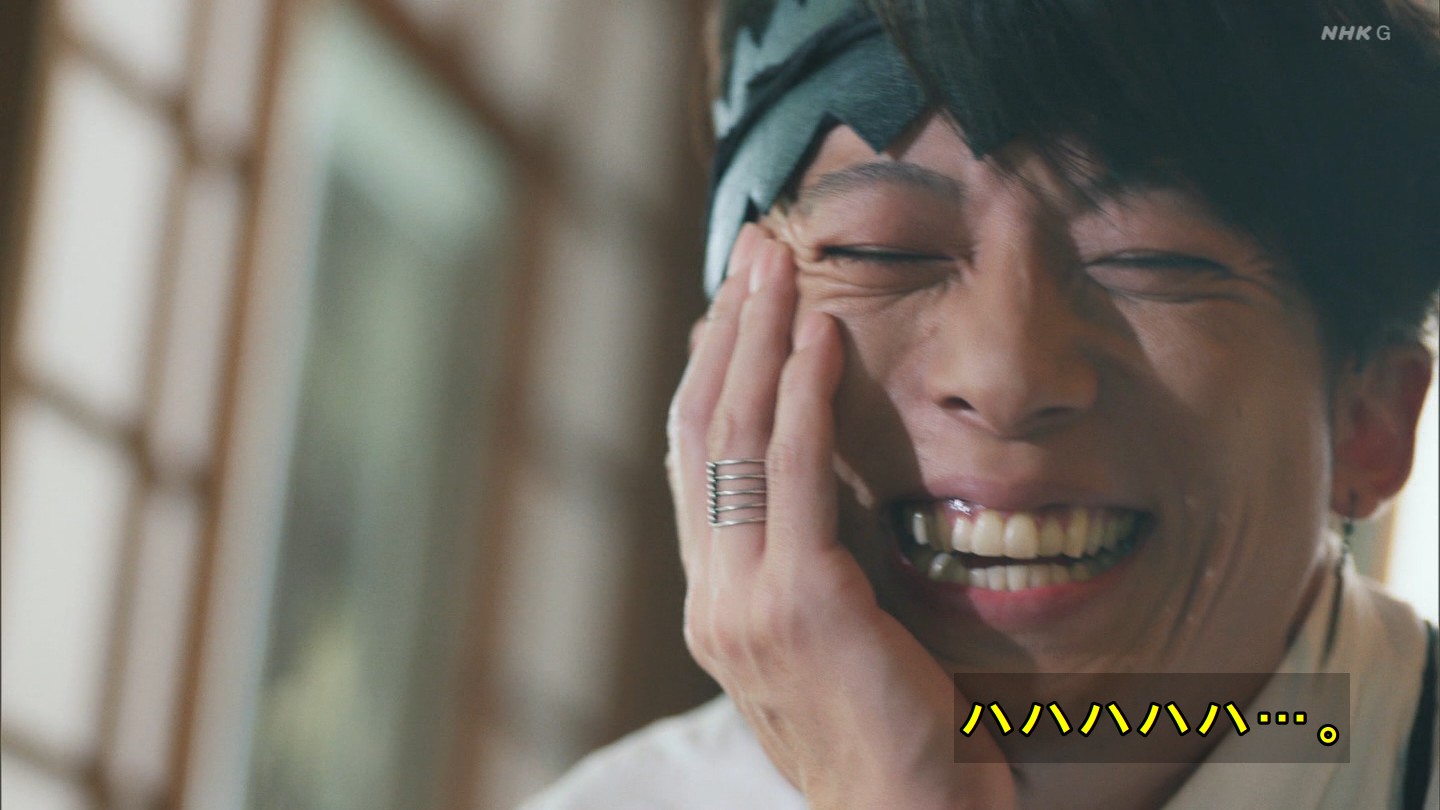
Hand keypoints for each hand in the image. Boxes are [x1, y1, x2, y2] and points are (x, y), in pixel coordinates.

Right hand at [666, 224, 1015, 808]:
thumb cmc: (891, 742)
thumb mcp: (830, 646)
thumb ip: (807, 569)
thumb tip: (824, 488)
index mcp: (715, 604)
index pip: (695, 463)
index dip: (710, 373)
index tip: (735, 305)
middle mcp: (711, 597)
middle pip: (703, 432)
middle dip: (727, 332)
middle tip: (753, 252)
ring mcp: (743, 602)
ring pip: (738, 438)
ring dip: (760, 339)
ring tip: (780, 264)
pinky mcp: (799, 603)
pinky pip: (797, 474)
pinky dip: (805, 395)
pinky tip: (821, 337)